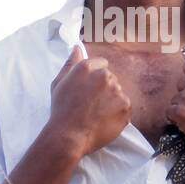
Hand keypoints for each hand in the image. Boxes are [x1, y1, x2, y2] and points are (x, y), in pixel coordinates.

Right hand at [48, 43, 131, 157]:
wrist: (69, 136)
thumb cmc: (61, 110)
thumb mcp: (58, 83)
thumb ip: (70, 64)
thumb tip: (77, 47)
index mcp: (87, 67)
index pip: (101, 64)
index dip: (95, 77)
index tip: (89, 90)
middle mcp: (104, 76)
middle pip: (111, 79)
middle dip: (104, 89)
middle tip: (91, 105)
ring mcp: (117, 91)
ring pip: (118, 93)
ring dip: (111, 101)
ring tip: (97, 114)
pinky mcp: (126, 107)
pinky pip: (125, 107)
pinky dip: (118, 114)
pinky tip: (104, 120)